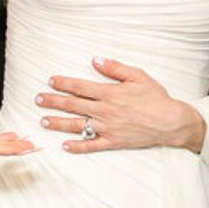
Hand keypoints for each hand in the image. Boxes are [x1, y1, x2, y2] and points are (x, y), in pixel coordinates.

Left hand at [35, 56, 202, 153]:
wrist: (170, 122)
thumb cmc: (156, 98)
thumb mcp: (138, 76)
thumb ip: (115, 68)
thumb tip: (95, 61)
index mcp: (110, 93)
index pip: (80, 87)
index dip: (64, 83)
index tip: (50, 81)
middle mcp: (105, 111)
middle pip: (74, 105)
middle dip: (54, 102)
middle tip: (38, 99)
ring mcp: (108, 128)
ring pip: (78, 125)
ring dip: (59, 123)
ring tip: (44, 121)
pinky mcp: (113, 142)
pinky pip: (92, 145)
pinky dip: (78, 146)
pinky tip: (65, 146)